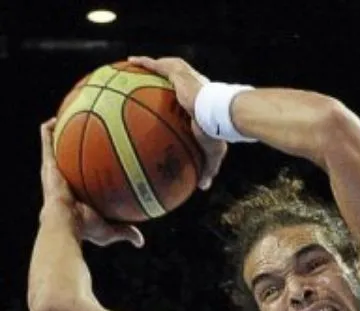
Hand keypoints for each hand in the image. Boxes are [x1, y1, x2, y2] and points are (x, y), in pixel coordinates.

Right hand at [39, 119, 143, 246]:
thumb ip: (125, 231)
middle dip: (73, 145)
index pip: (80, 177)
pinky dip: (49, 129)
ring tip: (69, 116)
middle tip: (86, 131)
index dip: (85, 168)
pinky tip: (57, 117)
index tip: (97, 158)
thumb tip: (140, 241)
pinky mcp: (48, 164)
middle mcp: (63, 179)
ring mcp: (54, 171)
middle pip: (66, 159)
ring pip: (54, 147)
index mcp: (75, 193)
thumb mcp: (109, 230)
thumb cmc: (84, 228)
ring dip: (59, 132)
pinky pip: (46, 140)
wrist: (65, 222)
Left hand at [128, 55, 226, 189]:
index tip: (167, 103)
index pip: (186, 100)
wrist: (217, 114)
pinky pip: (156, 66)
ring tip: (134, 65)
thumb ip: (205, 168)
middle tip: (147, 83)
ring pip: (165, 68)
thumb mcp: (211, 154)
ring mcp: (185, 78)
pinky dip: (144, 64)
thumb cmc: (215, 133)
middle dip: (163, 79)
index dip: (177, 99)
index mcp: (200, 104)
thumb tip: (202, 188)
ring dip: (152, 66)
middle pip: (174, 81)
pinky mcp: (178, 72)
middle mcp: (193, 88)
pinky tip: (130, 62)